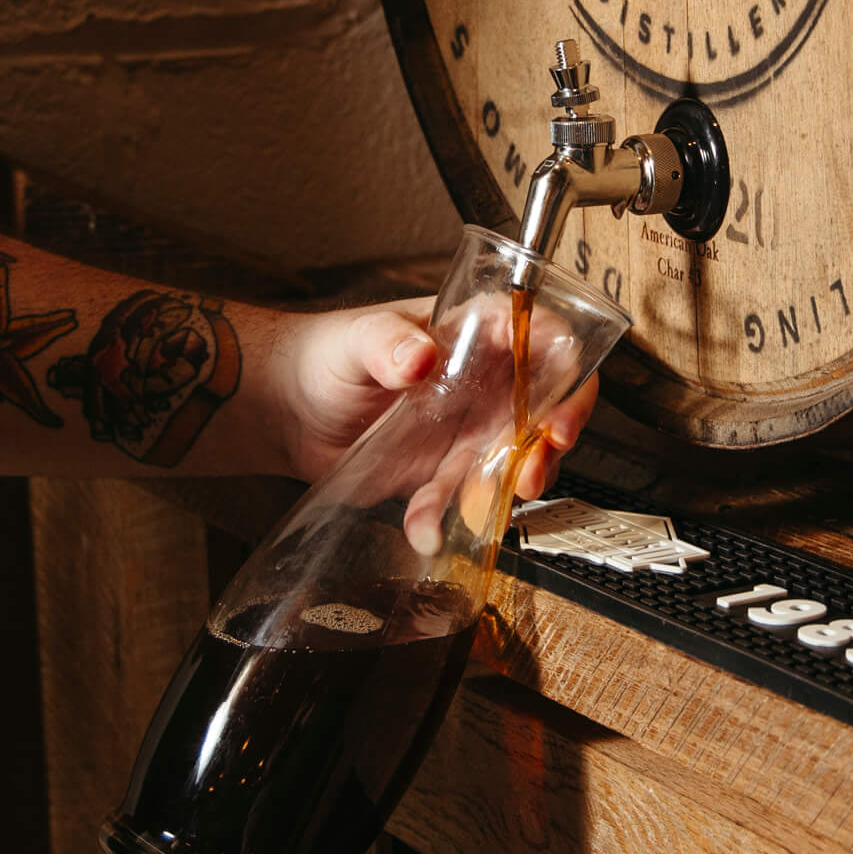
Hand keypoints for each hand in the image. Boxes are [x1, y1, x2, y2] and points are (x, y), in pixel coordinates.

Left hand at [270, 299, 596, 497]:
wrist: (288, 412)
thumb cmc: (324, 353)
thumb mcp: (355, 339)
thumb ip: (385, 342)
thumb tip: (418, 355)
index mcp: (475, 329)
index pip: (541, 335)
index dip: (565, 367)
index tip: (557, 405)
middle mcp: (485, 376)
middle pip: (547, 401)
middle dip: (551, 437)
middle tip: (534, 467)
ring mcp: (470, 425)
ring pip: (517, 455)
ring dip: (511, 482)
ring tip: (486, 503)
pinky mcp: (447, 468)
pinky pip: (467, 495)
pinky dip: (450, 515)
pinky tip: (424, 524)